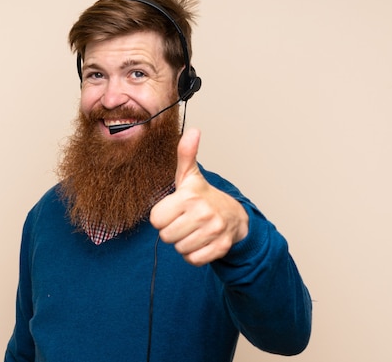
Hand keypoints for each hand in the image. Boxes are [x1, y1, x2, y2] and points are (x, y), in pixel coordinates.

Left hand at [150, 128, 248, 266]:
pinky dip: (194, 255)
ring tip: (193, 230)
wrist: (235, 217)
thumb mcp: (190, 176)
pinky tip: (201, 242)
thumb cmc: (204, 197)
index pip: (156, 219)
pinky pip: (193, 260)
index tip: (174, 210)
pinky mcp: (220, 248)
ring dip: (183, 243)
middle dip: (172, 231)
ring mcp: (214, 231)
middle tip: (184, 221)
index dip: (162, 217)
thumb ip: (185, 154)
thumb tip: (192, 130)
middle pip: (166, 237)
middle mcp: (203, 213)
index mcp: (190, 196)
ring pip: (180, 249)